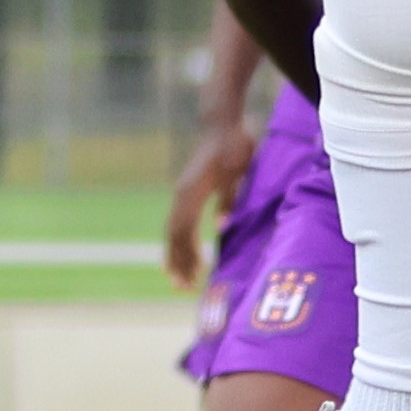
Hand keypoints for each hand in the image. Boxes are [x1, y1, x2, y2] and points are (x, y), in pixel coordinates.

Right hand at [161, 116, 252, 285]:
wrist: (221, 123)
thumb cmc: (233, 145)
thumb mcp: (237, 171)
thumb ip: (229, 198)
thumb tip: (221, 227)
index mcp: (192, 192)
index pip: (184, 231)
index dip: (186, 255)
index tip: (192, 276)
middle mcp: (182, 193)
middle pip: (174, 235)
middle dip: (178, 262)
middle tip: (183, 288)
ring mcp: (182, 192)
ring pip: (174, 229)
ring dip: (176, 255)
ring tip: (179, 279)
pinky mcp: (187, 190)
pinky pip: (179, 221)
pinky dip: (179, 241)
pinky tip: (185, 253)